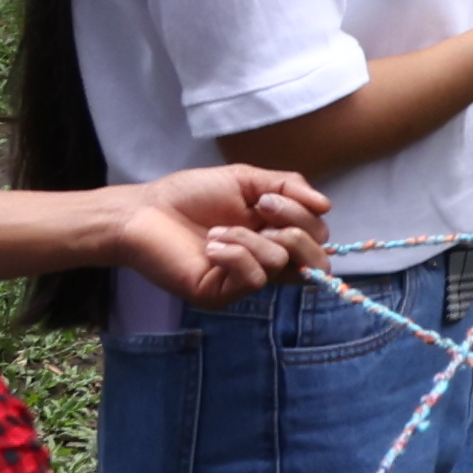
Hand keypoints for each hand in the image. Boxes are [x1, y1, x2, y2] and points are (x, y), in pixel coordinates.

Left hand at [96, 163, 326, 304]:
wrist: (144, 212)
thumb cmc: (191, 195)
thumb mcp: (247, 180)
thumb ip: (288, 186)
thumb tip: (327, 206)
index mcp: (274, 232)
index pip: (318, 238)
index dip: (306, 217)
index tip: (269, 199)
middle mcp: (266, 258)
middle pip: (316, 261)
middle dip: (294, 228)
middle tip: (260, 210)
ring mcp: (244, 279)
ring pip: (280, 264)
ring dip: (252, 238)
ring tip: (219, 231)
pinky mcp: (222, 293)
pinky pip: (253, 278)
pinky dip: (236, 254)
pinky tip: (211, 245)